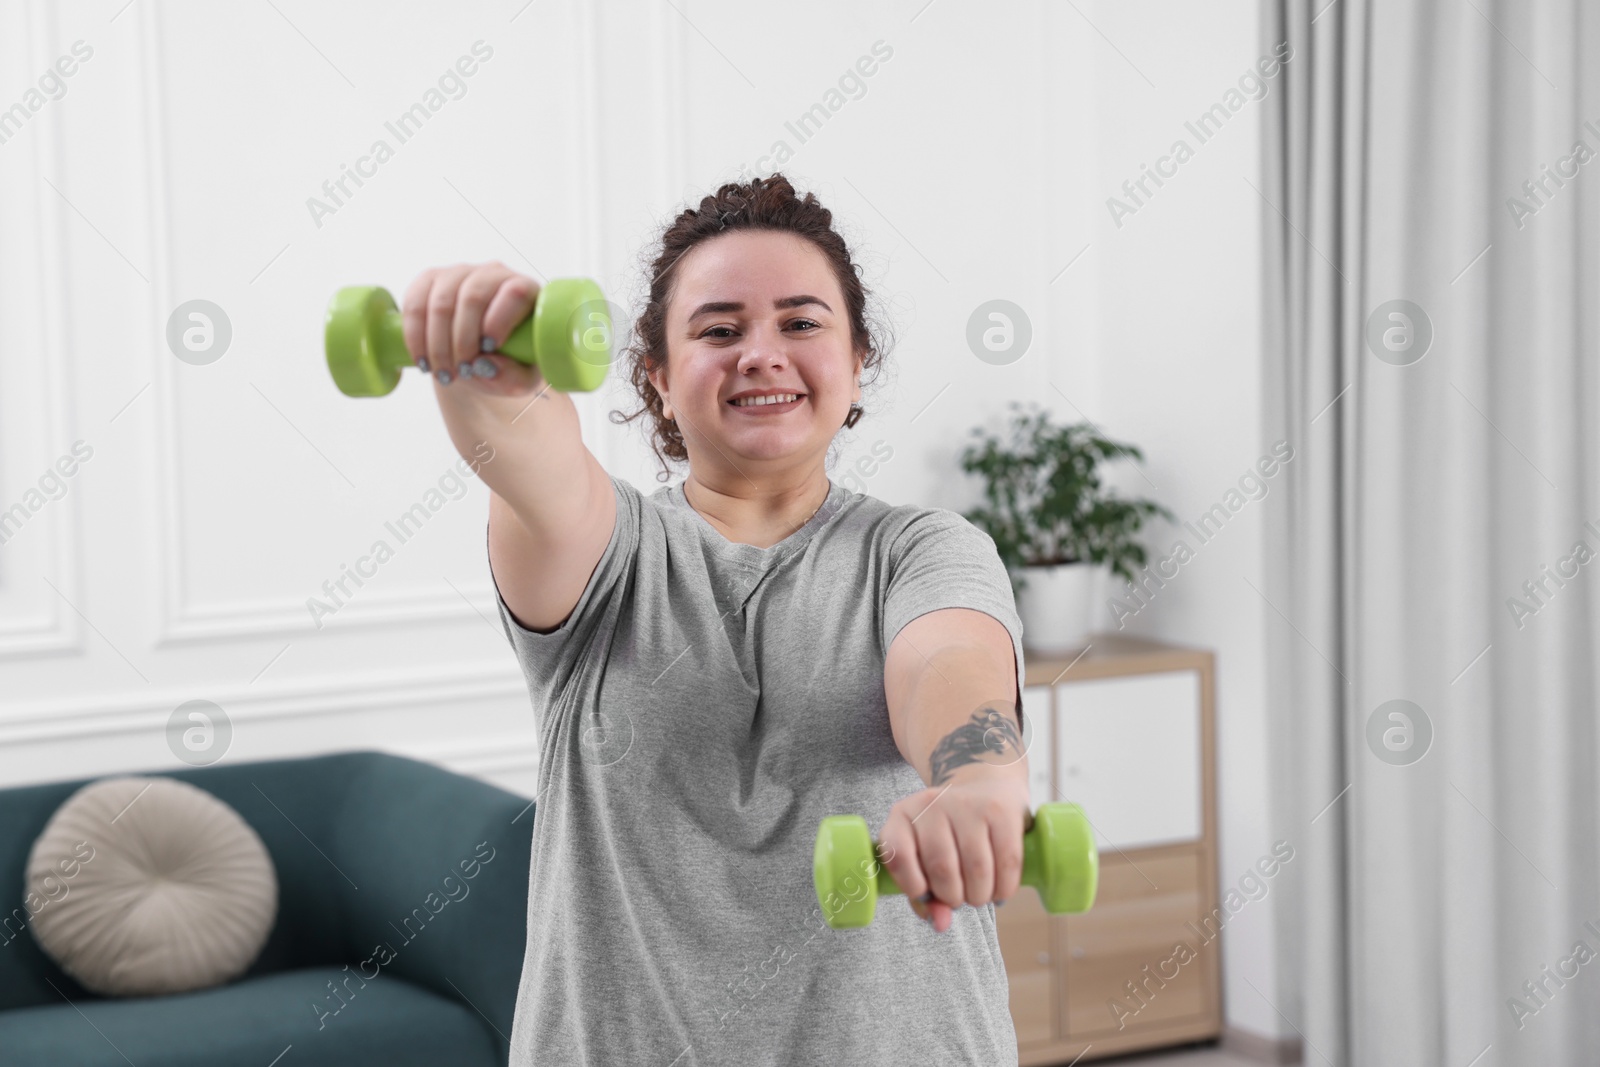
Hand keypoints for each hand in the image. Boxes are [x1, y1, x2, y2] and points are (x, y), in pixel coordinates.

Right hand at [400, 261, 545, 396]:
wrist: (476, 359)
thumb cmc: (508, 364)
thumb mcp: (520, 379)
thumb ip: (513, 377)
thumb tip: (486, 366)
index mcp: (525, 290)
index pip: (515, 293)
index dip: (499, 319)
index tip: (488, 348)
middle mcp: (492, 274)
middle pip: (473, 298)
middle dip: (463, 342)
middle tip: (461, 373)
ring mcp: (458, 274)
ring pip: (442, 302)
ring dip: (438, 345)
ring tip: (444, 374)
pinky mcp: (428, 280)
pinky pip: (415, 303)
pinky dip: (415, 336)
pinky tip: (423, 360)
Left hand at [877, 768, 1030, 932]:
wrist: (985, 786)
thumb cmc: (949, 834)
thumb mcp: (925, 857)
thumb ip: (925, 895)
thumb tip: (940, 924)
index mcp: (902, 815)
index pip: (898, 855)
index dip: (912, 886)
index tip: (926, 896)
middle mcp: (932, 805)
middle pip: (942, 869)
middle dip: (953, 898)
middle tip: (960, 898)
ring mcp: (967, 804)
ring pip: (977, 869)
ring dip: (979, 896)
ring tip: (979, 895)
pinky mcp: (1001, 810)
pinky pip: (1006, 861)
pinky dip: (1004, 888)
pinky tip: (999, 890)